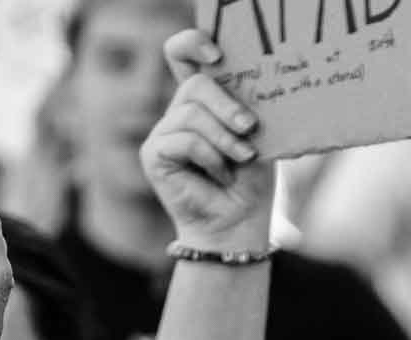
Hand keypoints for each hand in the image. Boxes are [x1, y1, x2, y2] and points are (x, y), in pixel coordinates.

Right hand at [142, 29, 274, 251]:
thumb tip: (248, 90)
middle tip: (249, 127)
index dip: (193, 44)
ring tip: (242, 158)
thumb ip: (245, 108)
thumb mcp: (257, 137)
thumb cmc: (251, 182)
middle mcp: (179, 112)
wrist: (239, 224)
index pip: (182, 54)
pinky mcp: (154, 154)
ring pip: (191, 114)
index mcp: (203, 101)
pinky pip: (184, 140)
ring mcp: (163, 132)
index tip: (218, 55)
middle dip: (226, 104)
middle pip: (195, 84)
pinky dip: (210, 158)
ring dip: (224, 138)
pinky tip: (221, 176)